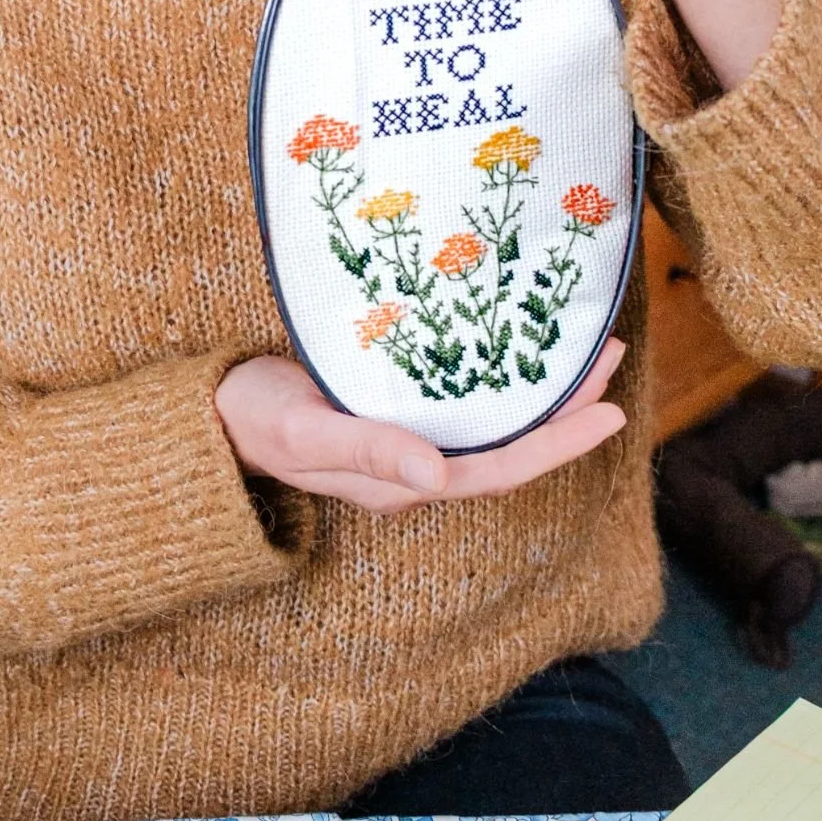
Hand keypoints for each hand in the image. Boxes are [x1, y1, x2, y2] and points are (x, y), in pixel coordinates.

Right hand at [215, 340, 626, 514]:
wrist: (209, 413)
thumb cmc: (253, 419)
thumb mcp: (303, 432)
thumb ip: (367, 451)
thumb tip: (438, 477)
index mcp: (405, 480)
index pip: (501, 468)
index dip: (561, 444)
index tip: (612, 411)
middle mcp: (417, 465)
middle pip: (510, 443)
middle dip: (566, 405)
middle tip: (608, 352)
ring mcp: (405, 439)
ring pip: (492, 419)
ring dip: (540, 386)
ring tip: (579, 343)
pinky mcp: (391, 409)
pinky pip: (463, 398)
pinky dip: (499, 371)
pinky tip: (511, 340)